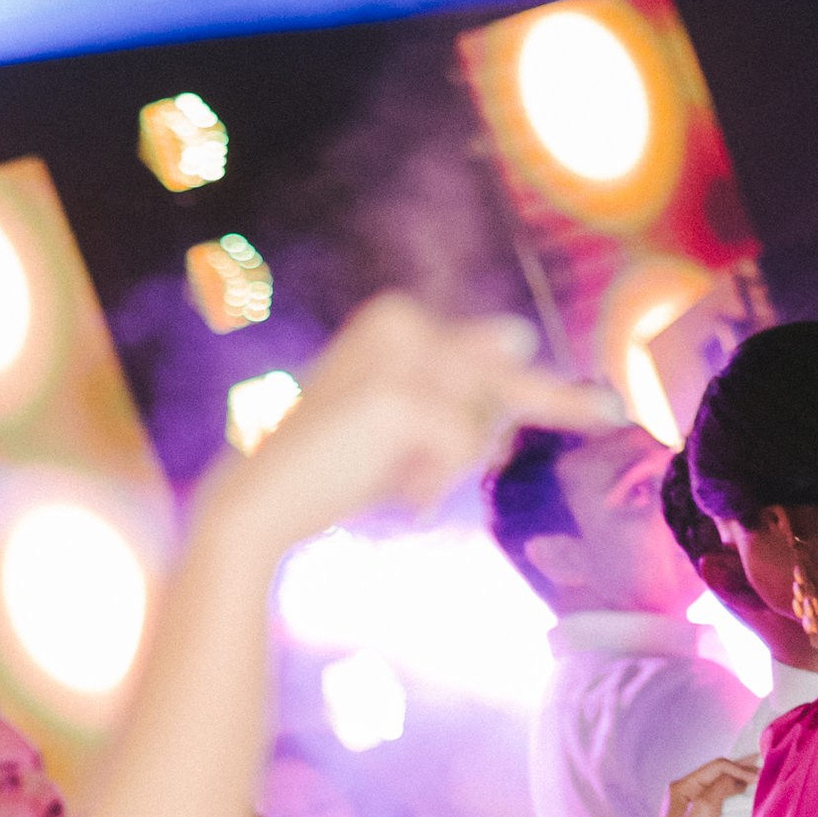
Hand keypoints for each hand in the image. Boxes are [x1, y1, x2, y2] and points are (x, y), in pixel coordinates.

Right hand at [201, 296, 616, 565]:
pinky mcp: (396, 396)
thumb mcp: (408, 420)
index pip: (498, 357)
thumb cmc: (336, 467)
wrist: (262, 501)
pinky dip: (440, 483)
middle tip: (424, 466)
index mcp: (397, 315)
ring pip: (486, 418)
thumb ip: (463, 382)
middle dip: (479, 439)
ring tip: (398, 484)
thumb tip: (523, 332)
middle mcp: (399, 318)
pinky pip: (465, 446)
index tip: (555, 415)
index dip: (520, 406)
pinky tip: (404, 500)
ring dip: (453, 468)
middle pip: (502, 383)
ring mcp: (396, 355)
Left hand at [651, 753, 759, 816]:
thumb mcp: (706, 809)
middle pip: (716, 773)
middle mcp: (682, 794)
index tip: (758, 776)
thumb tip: (734, 778)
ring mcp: (687, 807)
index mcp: (680, 787)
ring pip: (717, 785)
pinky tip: (740, 791)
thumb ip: (721, 786)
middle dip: (739, 768)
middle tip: (760, 762)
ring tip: (754, 774)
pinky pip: (716, 798)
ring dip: (736, 779)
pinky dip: (731, 792)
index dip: (739, 768)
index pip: (716, 767)